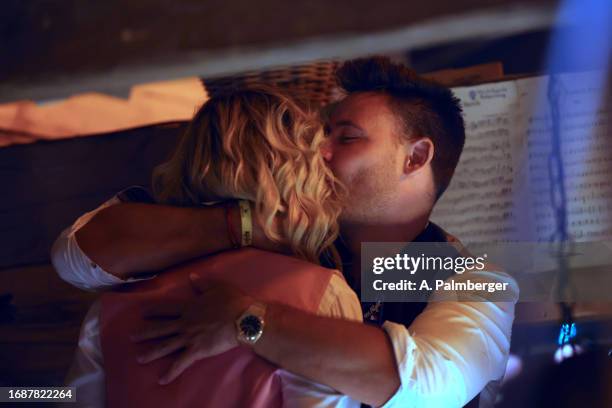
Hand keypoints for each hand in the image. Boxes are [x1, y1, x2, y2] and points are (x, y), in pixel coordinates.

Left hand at [131, 274, 253, 383]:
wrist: (243, 318)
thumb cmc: (233, 301)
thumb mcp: (217, 287)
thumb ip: (202, 283)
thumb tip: (191, 276)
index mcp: (189, 306)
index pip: (166, 308)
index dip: (153, 310)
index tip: (142, 313)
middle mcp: (185, 322)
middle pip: (160, 328)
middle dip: (145, 333)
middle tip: (131, 337)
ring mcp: (189, 337)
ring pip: (165, 346)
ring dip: (151, 352)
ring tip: (139, 358)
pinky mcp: (197, 350)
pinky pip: (181, 363)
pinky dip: (171, 372)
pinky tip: (162, 380)